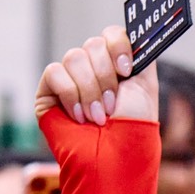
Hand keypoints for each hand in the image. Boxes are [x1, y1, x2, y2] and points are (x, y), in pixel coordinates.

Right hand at [35, 26, 157, 127]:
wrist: (113, 161)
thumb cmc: (133, 131)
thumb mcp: (146, 89)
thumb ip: (142, 57)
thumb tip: (140, 33)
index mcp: (116, 66)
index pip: (112, 34)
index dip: (118, 46)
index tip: (126, 69)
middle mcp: (92, 69)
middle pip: (93, 44)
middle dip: (106, 78)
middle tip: (112, 106)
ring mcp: (70, 78)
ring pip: (74, 57)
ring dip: (90, 90)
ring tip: (97, 117)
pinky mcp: (48, 91)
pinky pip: (55, 73)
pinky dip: (70, 95)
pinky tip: (79, 117)